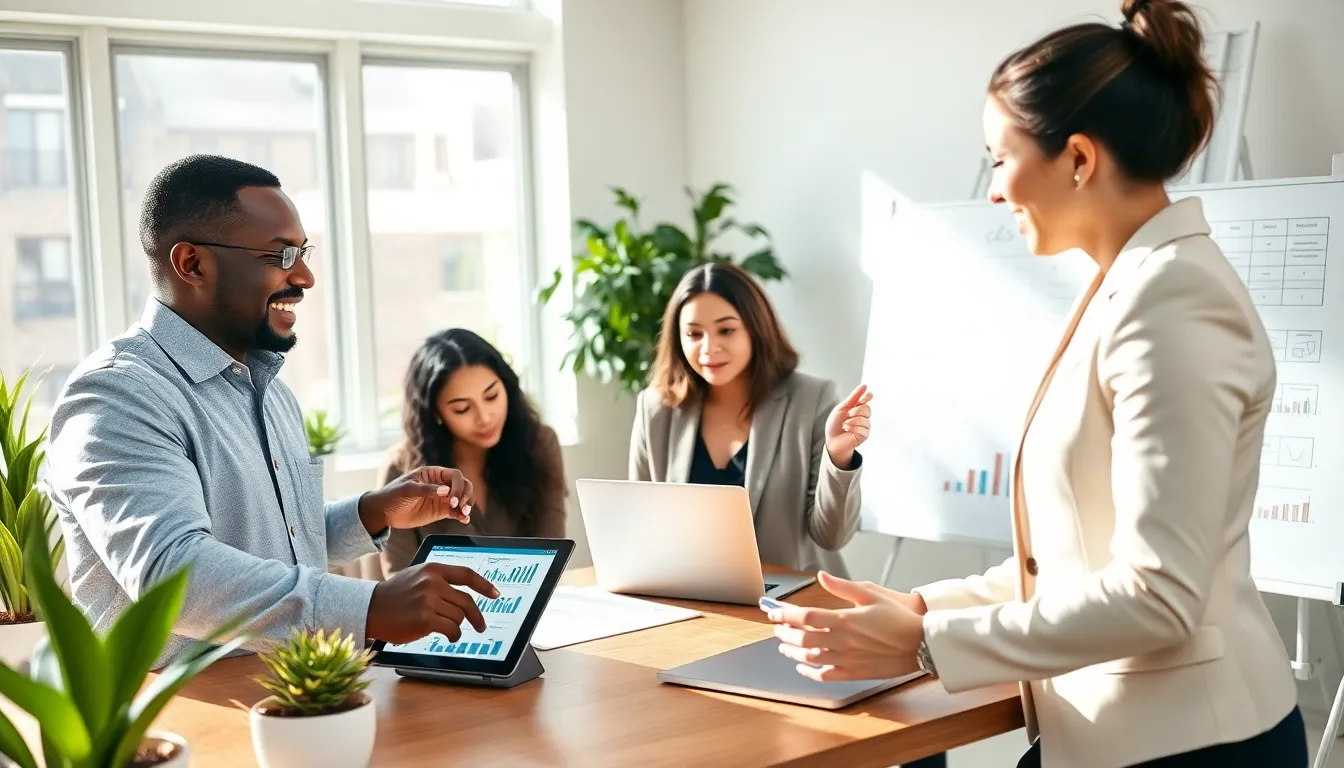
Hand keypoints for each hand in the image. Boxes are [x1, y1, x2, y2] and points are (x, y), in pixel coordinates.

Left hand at [358, 466, 475, 533]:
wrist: (384, 512)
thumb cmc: (393, 495)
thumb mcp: (407, 490)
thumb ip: (426, 490)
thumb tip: (446, 491)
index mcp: (433, 474)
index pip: (455, 476)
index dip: (458, 486)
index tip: (452, 499)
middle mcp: (441, 484)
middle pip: (463, 485)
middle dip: (466, 495)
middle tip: (462, 507)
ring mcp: (442, 498)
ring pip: (462, 498)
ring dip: (467, 505)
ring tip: (464, 514)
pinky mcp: (441, 511)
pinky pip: (456, 512)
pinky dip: (462, 515)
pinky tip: (464, 520)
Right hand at [366, 562, 498, 643]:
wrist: (370, 608)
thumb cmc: (394, 595)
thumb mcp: (416, 576)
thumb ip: (438, 580)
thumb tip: (463, 592)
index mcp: (433, 569)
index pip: (466, 575)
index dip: (484, 585)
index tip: (495, 594)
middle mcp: (432, 582)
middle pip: (467, 601)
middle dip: (477, 616)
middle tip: (482, 626)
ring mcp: (429, 600)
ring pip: (458, 617)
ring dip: (457, 626)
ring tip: (448, 629)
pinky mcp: (425, 619)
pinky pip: (451, 629)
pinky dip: (453, 635)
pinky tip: (449, 637)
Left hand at [766, 571, 923, 681]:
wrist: (922, 644)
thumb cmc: (899, 617)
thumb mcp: (871, 593)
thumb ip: (842, 586)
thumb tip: (822, 576)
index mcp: (845, 619)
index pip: (805, 617)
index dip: (785, 615)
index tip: (774, 613)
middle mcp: (843, 641)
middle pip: (802, 637)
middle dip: (784, 632)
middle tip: (776, 628)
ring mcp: (847, 659)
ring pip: (810, 657)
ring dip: (792, 651)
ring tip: (783, 645)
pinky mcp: (855, 673)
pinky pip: (825, 675)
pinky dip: (809, 672)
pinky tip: (803, 666)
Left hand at [825, 385, 872, 469]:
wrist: (832, 440)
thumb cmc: (835, 425)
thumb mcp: (841, 408)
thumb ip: (853, 398)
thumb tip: (864, 386)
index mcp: (856, 409)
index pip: (865, 400)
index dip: (867, 396)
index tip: (868, 394)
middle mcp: (862, 417)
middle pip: (867, 409)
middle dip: (856, 410)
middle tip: (848, 415)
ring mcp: (864, 426)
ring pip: (865, 419)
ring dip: (852, 421)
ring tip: (845, 425)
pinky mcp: (864, 435)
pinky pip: (863, 428)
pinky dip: (853, 428)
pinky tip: (848, 431)